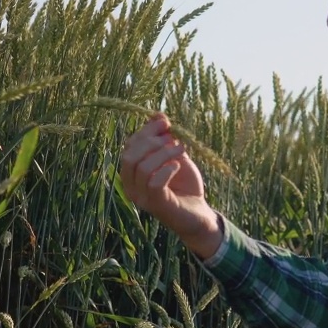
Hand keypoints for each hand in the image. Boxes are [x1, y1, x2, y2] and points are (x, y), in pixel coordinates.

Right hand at [119, 113, 222, 256]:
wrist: (199, 212)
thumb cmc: (184, 184)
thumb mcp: (174, 156)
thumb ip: (164, 138)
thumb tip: (158, 114)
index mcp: (131, 173)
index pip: (129, 146)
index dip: (146, 131)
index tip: (165, 122)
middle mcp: (131, 187)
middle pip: (129, 156)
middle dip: (151, 141)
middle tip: (172, 137)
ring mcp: (142, 198)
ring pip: (142, 167)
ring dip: (163, 153)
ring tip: (181, 149)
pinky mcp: (156, 205)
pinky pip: (154, 182)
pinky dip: (167, 169)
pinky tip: (178, 166)